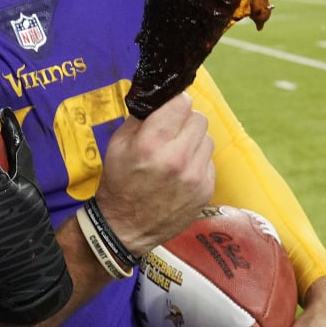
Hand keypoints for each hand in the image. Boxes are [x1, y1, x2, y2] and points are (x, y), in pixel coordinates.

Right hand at [92, 91, 213, 255]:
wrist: (125, 227)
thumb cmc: (118, 183)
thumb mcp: (117, 145)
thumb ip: (140, 119)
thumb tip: (159, 99)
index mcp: (151, 144)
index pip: (181, 103)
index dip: (174, 103)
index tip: (169, 110)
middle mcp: (177, 158)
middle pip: (199, 118)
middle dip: (184, 122)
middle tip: (171, 133)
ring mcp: (195, 176)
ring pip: (208, 139)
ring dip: (193, 141)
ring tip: (176, 154)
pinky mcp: (206, 189)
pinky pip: (209, 162)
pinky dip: (197, 162)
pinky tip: (181, 173)